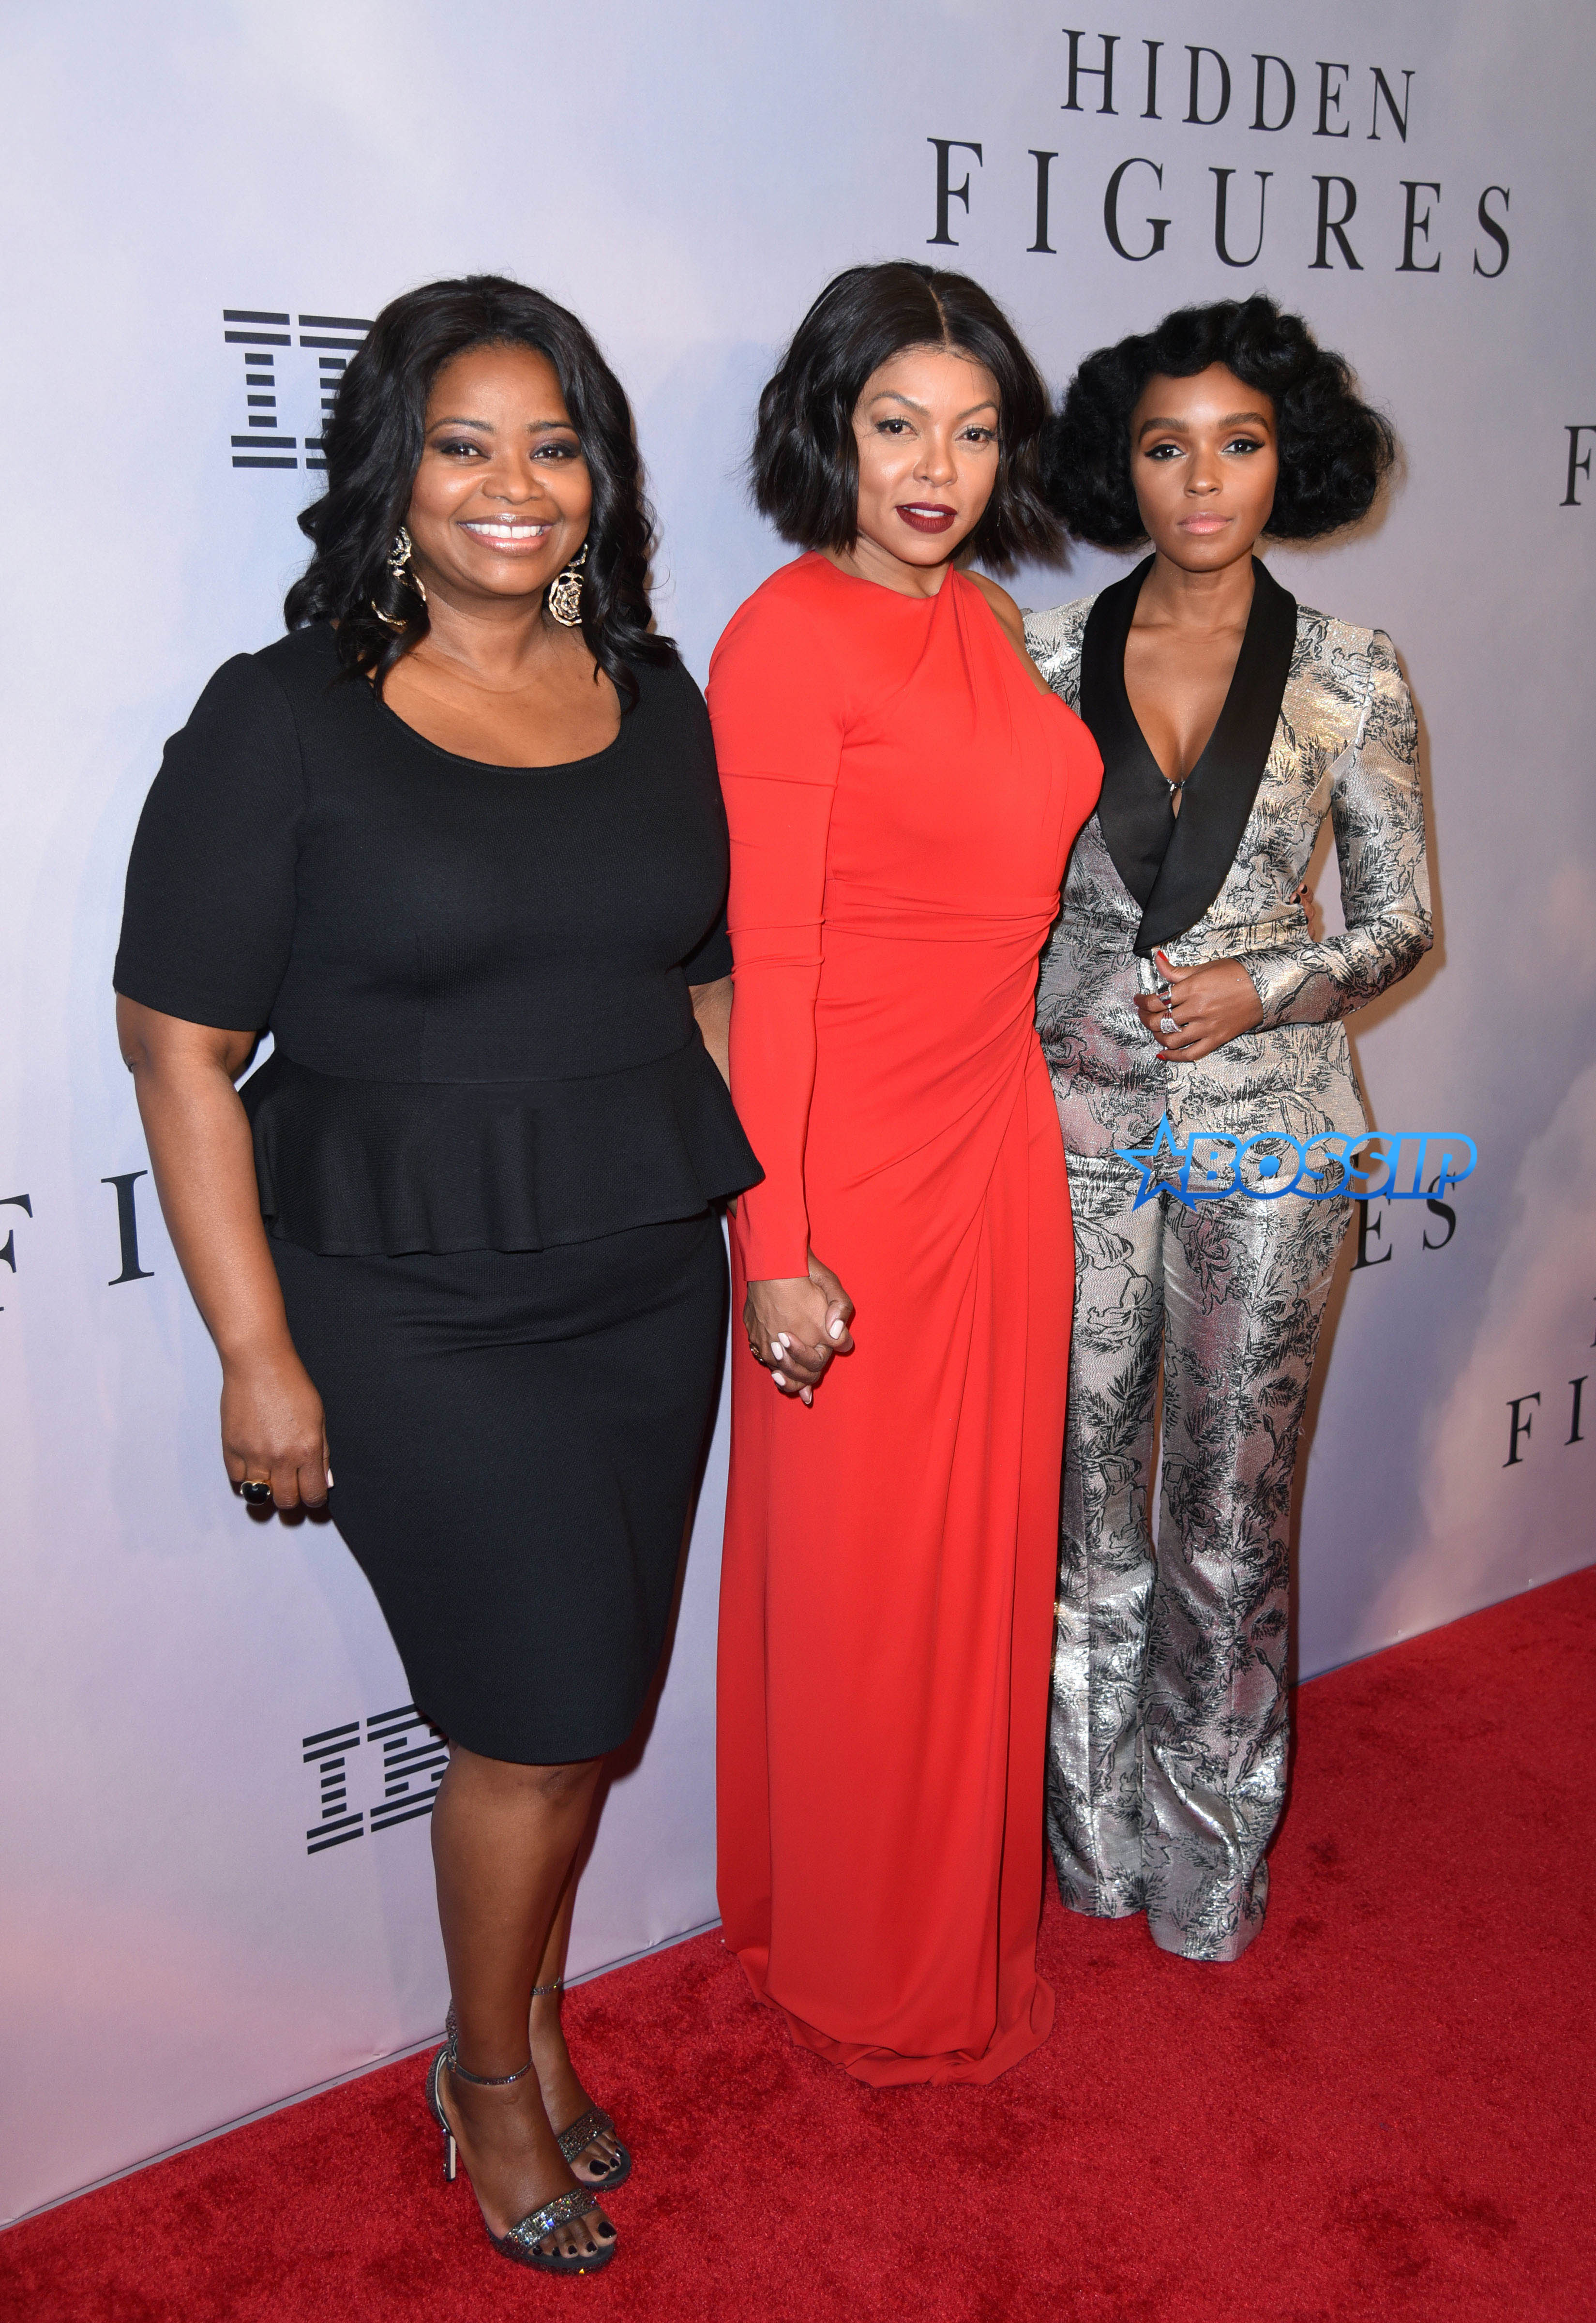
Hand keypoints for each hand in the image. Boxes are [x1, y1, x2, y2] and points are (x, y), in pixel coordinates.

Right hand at [221, 1344, 331, 1509]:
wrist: (259, 1365)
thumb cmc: (292, 1385)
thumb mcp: (319, 1418)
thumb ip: (322, 1453)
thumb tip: (324, 1482)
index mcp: (307, 1450)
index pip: (313, 1495)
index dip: (314, 1500)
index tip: (312, 1495)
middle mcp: (281, 1457)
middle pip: (286, 1501)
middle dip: (292, 1499)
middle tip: (293, 1489)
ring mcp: (253, 1455)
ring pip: (260, 1496)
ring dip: (268, 1491)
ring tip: (273, 1476)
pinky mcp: (231, 1449)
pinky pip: (238, 1480)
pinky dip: (246, 1478)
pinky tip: (254, 1465)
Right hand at [744, 1252, 854, 1404]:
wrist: (770, 1264)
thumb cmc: (803, 1273)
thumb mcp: (832, 1285)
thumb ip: (842, 1311)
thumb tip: (838, 1336)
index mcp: (818, 1335)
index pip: (826, 1359)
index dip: (831, 1353)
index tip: (828, 1347)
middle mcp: (794, 1345)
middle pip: (806, 1373)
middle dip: (808, 1377)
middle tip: (807, 1385)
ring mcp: (771, 1344)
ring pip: (783, 1372)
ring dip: (789, 1378)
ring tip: (787, 1382)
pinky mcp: (756, 1338)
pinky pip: (765, 1360)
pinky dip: (773, 1367)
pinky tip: (774, 1369)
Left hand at [1134, 948, 1263, 1063]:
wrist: (1263, 987)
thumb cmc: (1236, 974)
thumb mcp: (1204, 967)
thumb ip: (1177, 971)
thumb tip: (1156, 959)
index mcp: (1192, 990)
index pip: (1156, 1000)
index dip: (1142, 1002)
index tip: (1138, 1000)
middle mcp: (1196, 1010)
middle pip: (1159, 1021)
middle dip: (1145, 1018)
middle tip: (1143, 1013)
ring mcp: (1206, 1027)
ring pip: (1170, 1039)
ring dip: (1156, 1036)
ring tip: (1154, 1029)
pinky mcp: (1216, 1040)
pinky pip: (1190, 1054)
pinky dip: (1174, 1057)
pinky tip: (1163, 1053)